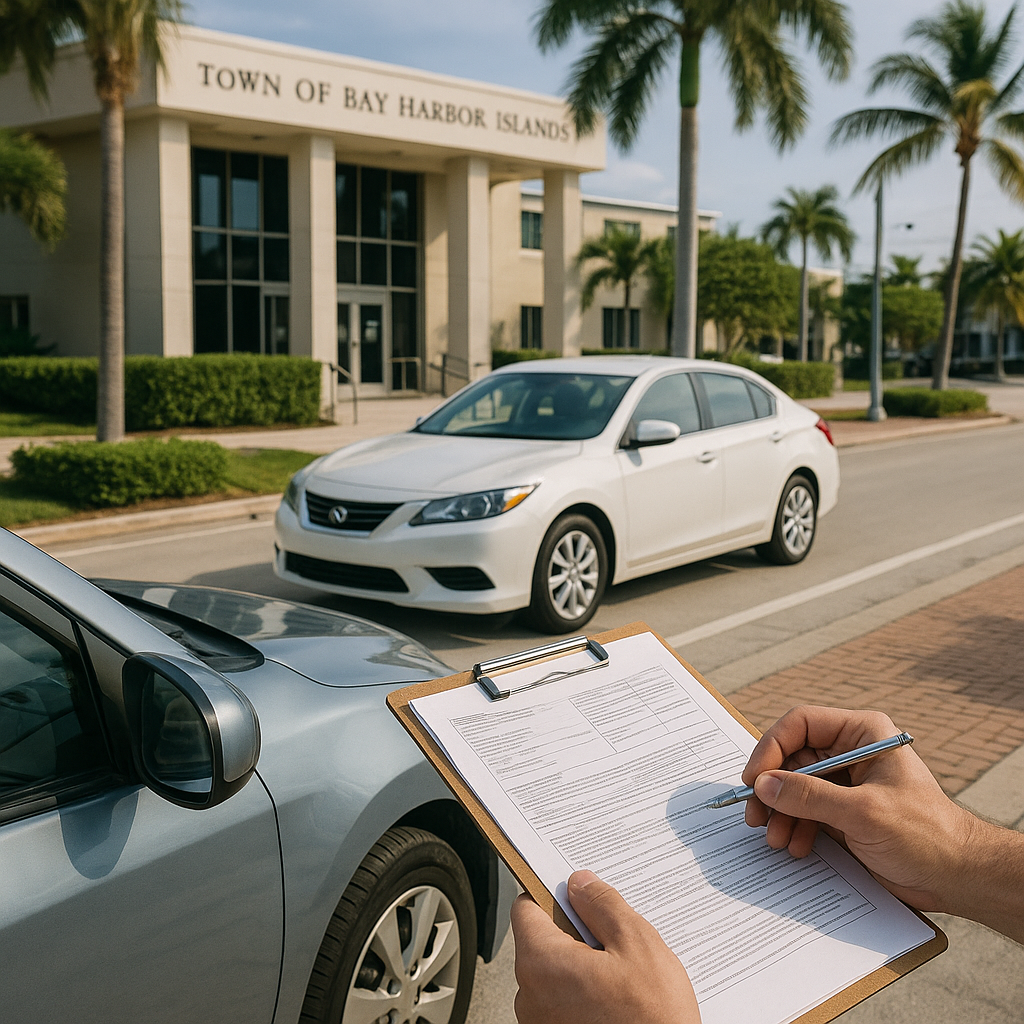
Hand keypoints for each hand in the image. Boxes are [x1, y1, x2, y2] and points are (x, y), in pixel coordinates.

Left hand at [511, 870, 700, 1023]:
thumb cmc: (652, 1019)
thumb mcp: (637, 944)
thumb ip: (603, 905)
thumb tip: (580, 884)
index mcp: (541, 962)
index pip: (526, 908)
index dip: (552, 894)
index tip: (575, 892)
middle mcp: (530, 995)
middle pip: (542, 940)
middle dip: (575, 933)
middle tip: (613, 938)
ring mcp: (540, 1021)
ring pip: (554, 972)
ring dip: (581, 965)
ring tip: (620, 974)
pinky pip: (562, 1000)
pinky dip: (583, 992)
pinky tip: (616, 997)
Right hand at [741, 705, 975, 912]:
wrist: (958, 877)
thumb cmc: (927, 834)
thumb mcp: (863, 812)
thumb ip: (809, 796)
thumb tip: (764, 784)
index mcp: (862, 733)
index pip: (802, 724)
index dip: (772, 747)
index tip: (755, 778)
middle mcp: (850, 752)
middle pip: (792, 758)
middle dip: (773, 789)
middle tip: (756, 814)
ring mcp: (845, 782)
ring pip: (794, 787)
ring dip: (781, 813)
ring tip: (776, 838)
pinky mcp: (843, 811)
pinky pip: (805, 811)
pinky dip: (795, 827)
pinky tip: (797, 846)